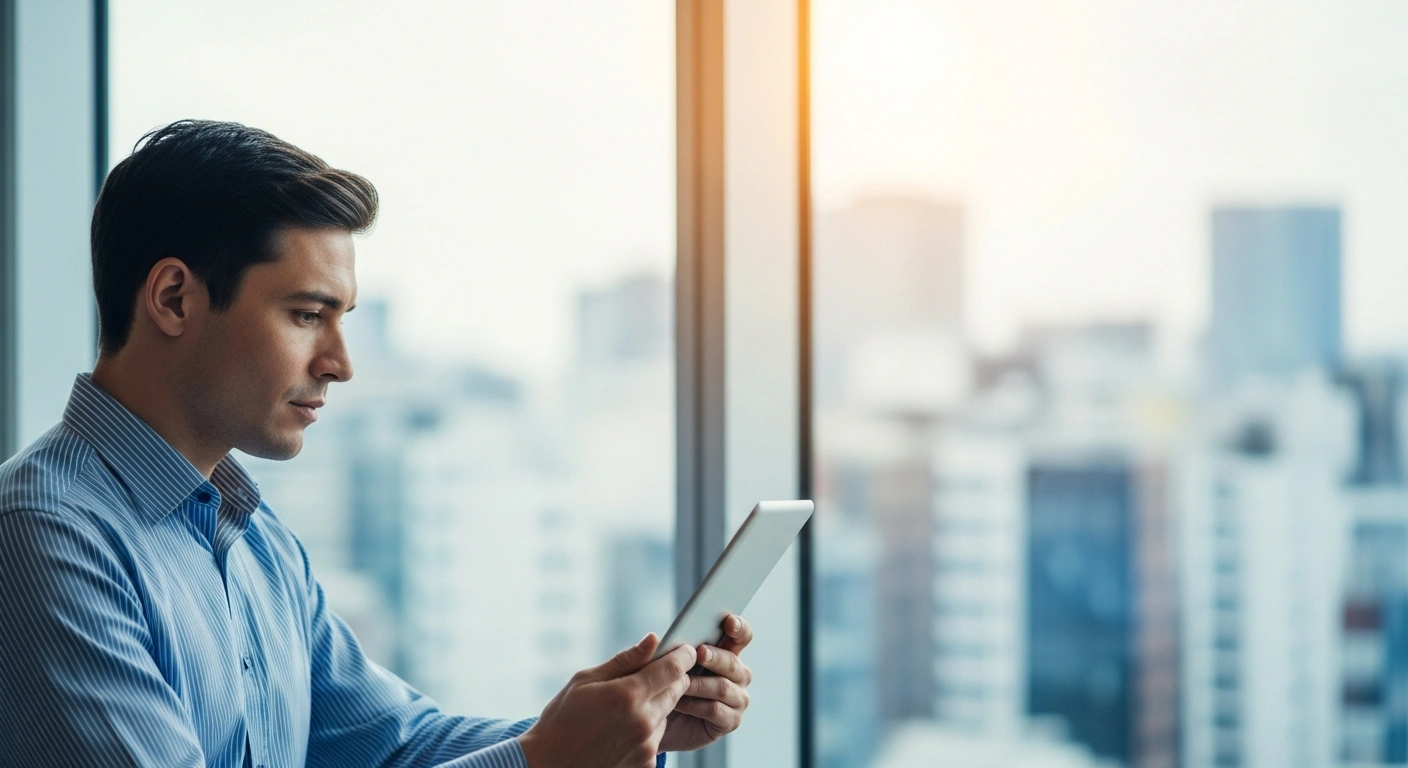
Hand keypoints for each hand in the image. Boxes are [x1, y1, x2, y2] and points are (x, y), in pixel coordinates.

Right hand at [518, 634, 694, 767]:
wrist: (549, 766)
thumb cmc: (562, 719)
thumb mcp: (585, 681)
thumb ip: (624, 660)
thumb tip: (653, 639)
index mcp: (627, 696)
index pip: (673, 669)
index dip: (684, 656)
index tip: (686, 650)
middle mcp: (643, 722)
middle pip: (677, 690)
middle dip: (671, 678)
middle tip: (653, 675)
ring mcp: (647, 746)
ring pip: (667, 714)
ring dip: (657, 705)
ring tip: (626, 709)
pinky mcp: (646, 764)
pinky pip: (657, 737)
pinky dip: (647, 730)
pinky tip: (622, 731)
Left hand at [659, 615, 753, 751]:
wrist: (658, 723)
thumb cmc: (664, 687)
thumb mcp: (662, 665)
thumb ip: (664, 650)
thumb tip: (655, 637)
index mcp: (726, 652)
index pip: (741, 636)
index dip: (738, 627)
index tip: (729, 621)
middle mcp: (737, 674)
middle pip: (733, 662)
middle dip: (715, 656)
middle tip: (698, 653)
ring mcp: (737, 698)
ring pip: (723, 687)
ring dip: (698, 684)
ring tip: (677, 682)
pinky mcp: (730, 720)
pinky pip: (715, 709)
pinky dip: (695, 705)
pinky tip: (679, 703)